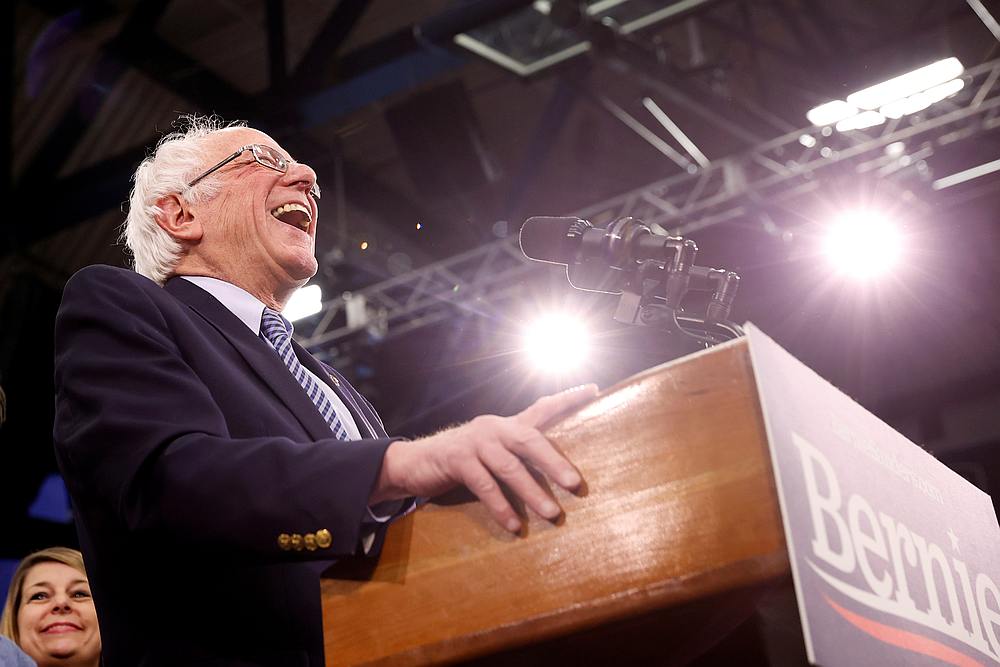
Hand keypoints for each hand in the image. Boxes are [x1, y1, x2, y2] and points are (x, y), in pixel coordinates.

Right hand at [371, 384, 598, 532]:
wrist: (416, 462)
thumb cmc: (464, 460)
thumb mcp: (493, 451)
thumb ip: (518, 454)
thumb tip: (558, 472)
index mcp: (507, 424)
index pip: (543, 407)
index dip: (568, 398)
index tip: (594, 390)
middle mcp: (494, 427)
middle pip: (530, 440)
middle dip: (554, 462)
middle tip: (575, 484)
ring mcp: (475, 441)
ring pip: (509, 467)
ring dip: (532, 492)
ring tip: (551, 514)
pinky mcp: (457, 459)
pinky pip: (484, 485)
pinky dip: (501, 506)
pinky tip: (515, 525)